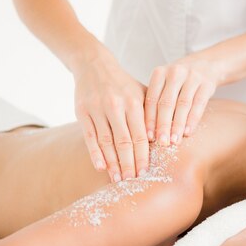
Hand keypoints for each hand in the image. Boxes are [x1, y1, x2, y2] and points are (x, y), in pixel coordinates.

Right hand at [73, 52, 148, 181]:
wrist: (94, 64)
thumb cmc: (123, 84)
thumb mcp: (141, 93)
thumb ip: (151, 114)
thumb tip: (163, 140)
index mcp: (133, 102)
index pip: (140, 136)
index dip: (142, 156)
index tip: (145, 173)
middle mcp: (115, 106)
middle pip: (123, 142)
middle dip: (129, 164)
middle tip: (133, 182)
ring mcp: (97, 109)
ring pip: (106, 141)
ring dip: (112, 163)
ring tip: (118, 179)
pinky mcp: (82, 112)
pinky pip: (89, 136)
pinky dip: (95, 153)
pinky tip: (101, 167)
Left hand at [145, 56, 219, 145]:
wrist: (205, 65)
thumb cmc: (179, 80)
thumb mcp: (165, 84)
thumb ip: (157, 102)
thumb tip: (148, 132)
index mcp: (159, 73)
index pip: (152, 99)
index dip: (149, 119)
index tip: (148, 137)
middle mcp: (175, 72)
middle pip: (166, 103)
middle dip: (163, 125)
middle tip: (161, 142)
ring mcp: (192, 76)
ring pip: (183, 104)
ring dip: (178, 125)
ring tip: (174, 141)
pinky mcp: (207, 83)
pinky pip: (199, 104)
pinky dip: (193, 119)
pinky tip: (188, 132)